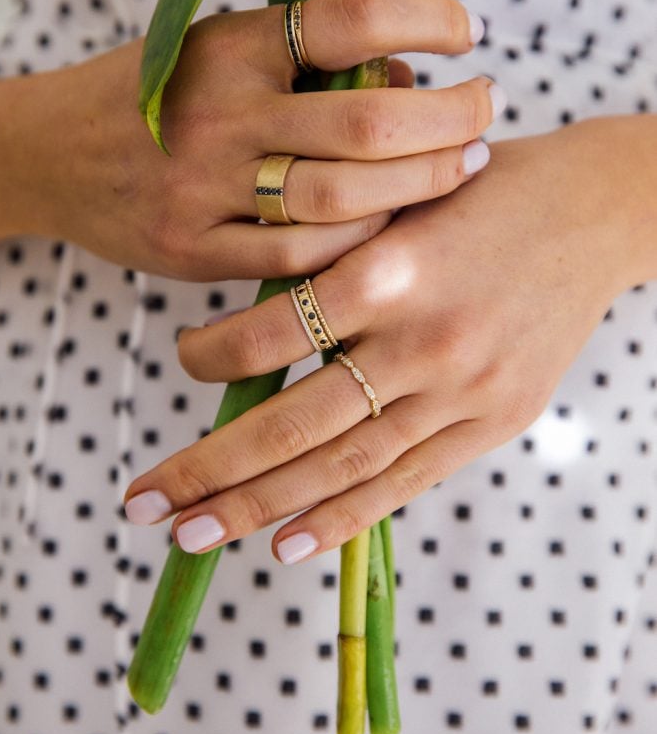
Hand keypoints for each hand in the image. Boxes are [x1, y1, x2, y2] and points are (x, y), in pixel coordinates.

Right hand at [0, 0, 495, 278]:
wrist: (51, 154)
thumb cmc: (157, 95)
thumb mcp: (221, 48)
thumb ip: (306, 59)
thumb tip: (408, 79)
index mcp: (232, 43)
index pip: (350, 17)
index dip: (427, 18)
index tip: (468, 31)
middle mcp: (221, 111)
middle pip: (368, 120)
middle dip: (450, 118)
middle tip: (485, 110)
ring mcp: (204, 187)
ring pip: (344, 197)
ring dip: (422, 183)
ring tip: (462, 164)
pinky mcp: (194, 250)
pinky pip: (301, 257)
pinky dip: (361, 243)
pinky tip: (393, 225)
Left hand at [123, 116, 656, 555]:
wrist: (589, 213)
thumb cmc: (479, 190)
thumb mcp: (395, 197)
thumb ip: (329, 255)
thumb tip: (246, 322)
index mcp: (389, 269)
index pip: (270, 335)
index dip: (210, 356)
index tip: (182, 358)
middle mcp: (423, 340)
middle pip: (295, 425)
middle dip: (210, 470)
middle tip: (143, 503)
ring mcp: (462, 392)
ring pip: (342, 466)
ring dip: (260, 508)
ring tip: (194, 534)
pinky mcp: (492, 423)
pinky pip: (404, 482)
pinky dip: (342, 517)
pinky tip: (286, 543)